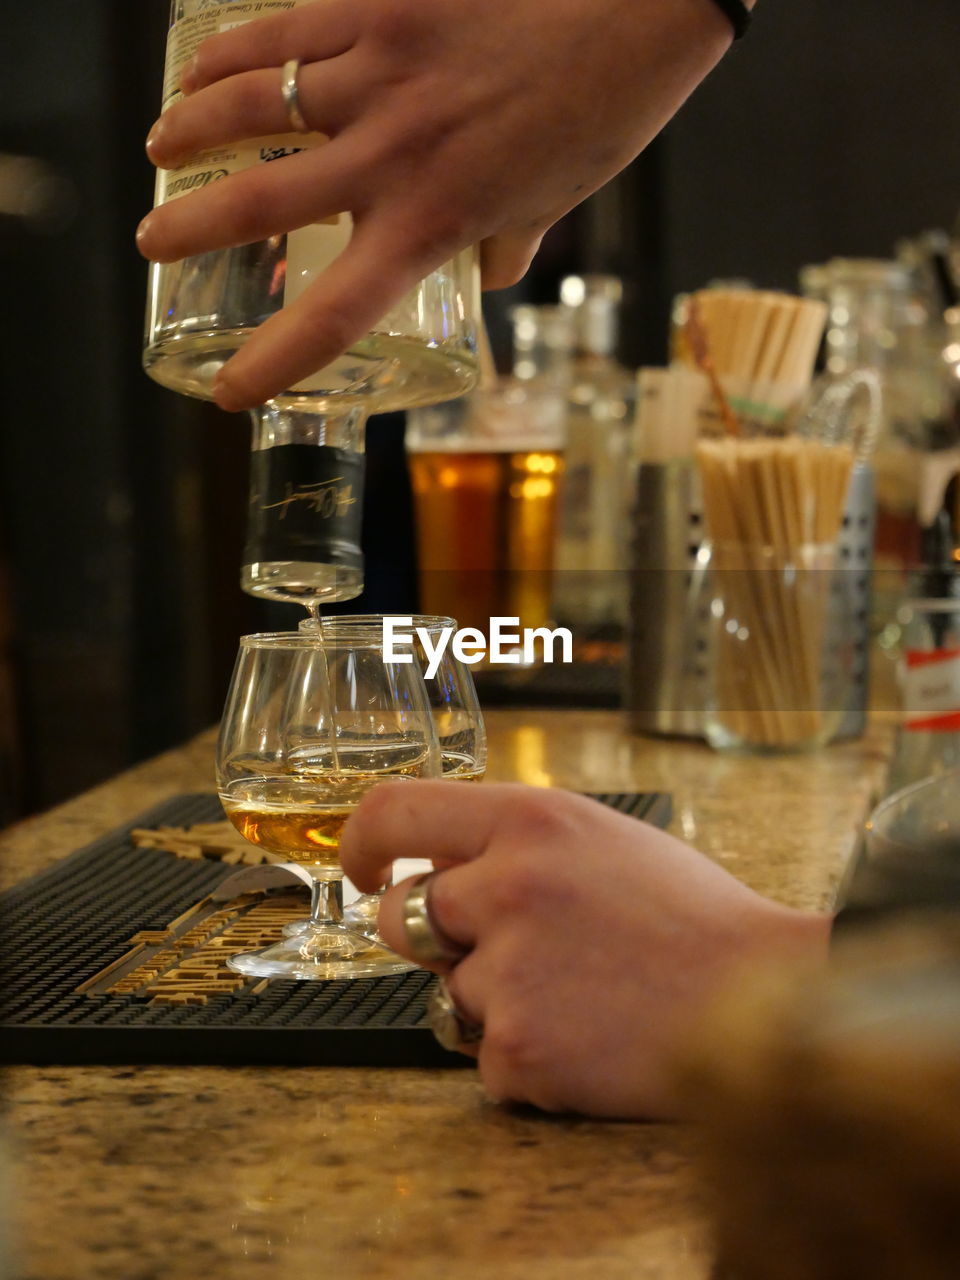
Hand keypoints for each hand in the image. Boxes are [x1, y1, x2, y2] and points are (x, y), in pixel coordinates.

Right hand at [136, 0, 733, 409]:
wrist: (628, 11)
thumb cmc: (594, 117)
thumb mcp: (548, 208)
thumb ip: (502, 251)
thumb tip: (483, 280)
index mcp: (435, 223)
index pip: (338, 315)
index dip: (275, 363)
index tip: (231, 393)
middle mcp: (393, 158)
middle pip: (259, 203)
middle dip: (186, 229)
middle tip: (152, 242)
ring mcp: (379, 77)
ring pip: (251, 106)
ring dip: (188, 131)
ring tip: (159, 148)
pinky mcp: (377, 7)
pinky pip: (281, 32)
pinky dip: (227, 54)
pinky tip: (196, 68)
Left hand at [340, 781, 829, 1118]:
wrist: (768, 999)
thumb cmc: (689, 917)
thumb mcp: (600, 837)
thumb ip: (512, 840)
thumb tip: (434, 864)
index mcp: (531, 821)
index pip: (394, 810)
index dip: (362, 844)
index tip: (364, 870)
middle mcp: (508, 886)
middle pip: (399, 916)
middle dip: (434, 938)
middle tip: (504, 950)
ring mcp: (510, 972)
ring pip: (446, 993)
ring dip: (495, 1001)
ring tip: (582, 993)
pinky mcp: (521, 1049)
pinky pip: (485, 1057)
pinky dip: (526, 1057)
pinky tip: (591, 1037)